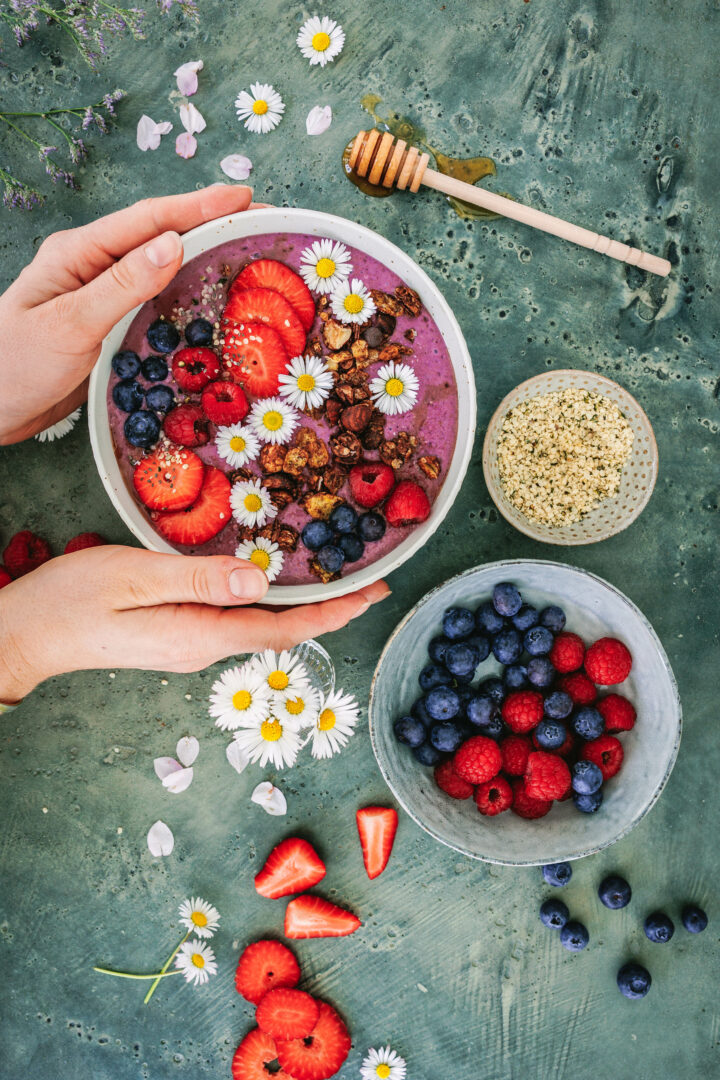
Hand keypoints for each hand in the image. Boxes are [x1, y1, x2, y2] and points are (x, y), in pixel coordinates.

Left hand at [0, 184, 256, 443]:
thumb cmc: (16, 365)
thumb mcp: (70, 325)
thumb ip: (122, 286)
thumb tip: (174, 244)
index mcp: (78, 254)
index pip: (147, 220)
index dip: (198, 207)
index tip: (243, 197)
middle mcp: (91, 268)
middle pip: (159, 237)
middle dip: (210, 225)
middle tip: (259, 221)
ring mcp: (100, 297)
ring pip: (160, 269)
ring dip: (203, 257)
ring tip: (245, 251)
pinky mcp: (107, 327)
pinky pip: (154, 303)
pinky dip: (185, 295)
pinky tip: (210, 301)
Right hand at [0, 547, 389, 701]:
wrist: (28, 634)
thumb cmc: (71, 601)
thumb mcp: (134, 575)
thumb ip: (198, 578)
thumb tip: (260, 581)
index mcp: (199, 635)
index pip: (283, 628)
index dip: (332, 612)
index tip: (372, 593)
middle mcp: (203, 647)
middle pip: (281, 629)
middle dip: (329, 608)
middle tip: (370, 580)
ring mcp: (191, 645)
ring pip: (261, 625)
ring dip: (303, 605)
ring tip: (337, 579)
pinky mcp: (179, 636)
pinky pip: (237, 620)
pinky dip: (269, 603)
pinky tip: (276, 584)